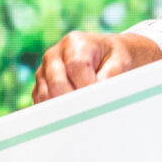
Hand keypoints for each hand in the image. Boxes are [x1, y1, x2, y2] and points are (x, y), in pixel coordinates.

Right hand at [31, 30, 161, 104]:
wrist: (105, 55)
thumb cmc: (113, 58)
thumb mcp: (120, 62)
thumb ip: (111, 76)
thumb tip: (99, 95)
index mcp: (74, 43)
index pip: (75, 67)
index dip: (87, 87)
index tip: (98, 101)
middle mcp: (54, 55)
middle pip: (57, 84)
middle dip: (75, 102)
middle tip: (91, 115)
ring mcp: (44, 70)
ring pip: (46, 96)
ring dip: (64, 109)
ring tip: (83, 117)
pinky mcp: (40, 85)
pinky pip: (41, 102)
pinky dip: (55, 112)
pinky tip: (71, 117)